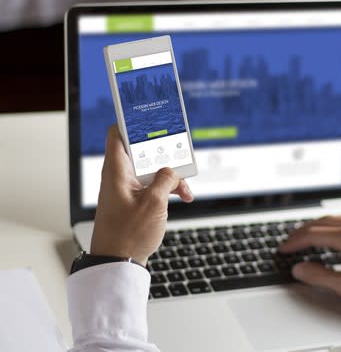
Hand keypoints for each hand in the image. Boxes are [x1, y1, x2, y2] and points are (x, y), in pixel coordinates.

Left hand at [91, 126, 194, 265]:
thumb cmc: (128, 235)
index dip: (132, 122)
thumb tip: (172, 171)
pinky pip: (154, 185)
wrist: (119, 263)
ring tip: (185, 187)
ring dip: (171, 175)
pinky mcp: (135, 200)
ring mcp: (127, 188)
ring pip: (152, 169)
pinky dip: (168, 188)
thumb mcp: (154, 203)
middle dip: (164, 152)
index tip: (150, 117)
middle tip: (179, 153)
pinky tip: (182, 197)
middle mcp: (119, 176)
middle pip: (142, 151)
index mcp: (116, 170)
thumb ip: (166, 179)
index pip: (118, 133)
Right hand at [279, 213, 340, 311]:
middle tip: (290, 241)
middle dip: (303, 231)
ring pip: (337, 217)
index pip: (313, 234)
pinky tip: (335, 230)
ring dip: (319, 224)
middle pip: (322, 222)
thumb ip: (320, 276)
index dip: (295, 242)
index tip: (284, 249)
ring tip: (308, 234)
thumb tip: (300, 269)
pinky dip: (335, 222)